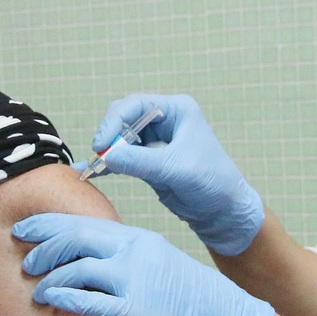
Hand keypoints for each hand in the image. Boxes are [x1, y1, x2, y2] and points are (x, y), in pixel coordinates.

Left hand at [13, 213, 273, 315]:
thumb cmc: (189, 295)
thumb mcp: (157, 261)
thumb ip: (125, 255)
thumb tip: (86, 258)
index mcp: (137, 238)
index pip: (83, 222)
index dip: (47, 224)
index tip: (23, 229)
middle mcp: (134, 252)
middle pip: (75, 239)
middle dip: (43, 248)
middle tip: (26, 262)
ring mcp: (136, 279)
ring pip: (77, 269)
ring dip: (50, 279)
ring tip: (37, 292)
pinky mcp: (138, 310)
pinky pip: (91, 301)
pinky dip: (65, 299)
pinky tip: (51, 302)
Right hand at [84, 94, 263, 255]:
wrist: (223, 210)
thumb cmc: (212, 182)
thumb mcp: (176, 169)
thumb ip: (141, 162)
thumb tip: (107, 156)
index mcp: (177, 110)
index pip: (135, 104)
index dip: (114, 121)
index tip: (101, 144)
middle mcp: (164, 119)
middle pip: (124, 117)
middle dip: (109, 135)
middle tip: (98, 156)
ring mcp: (156, 139)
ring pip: (120, 137)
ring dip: (107, 150)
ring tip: (93, 166)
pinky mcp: (149, 159)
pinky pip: (123, 156)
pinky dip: (109, 163)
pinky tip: (94, 173)